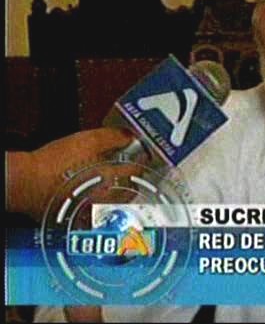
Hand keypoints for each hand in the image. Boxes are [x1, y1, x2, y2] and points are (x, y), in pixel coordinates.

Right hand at [8, 128, 134, 218]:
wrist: (27, 183)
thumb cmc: (54, 162)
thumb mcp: (87, 140)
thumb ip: (114, 137)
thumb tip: (131, 135)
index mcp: (112, 178)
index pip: (138, 169)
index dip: (142, 160)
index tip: (144, 155)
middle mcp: (109, 198)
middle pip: (133, 190)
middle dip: (135, 179)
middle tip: (133, 169)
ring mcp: (96, 212)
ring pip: (121, 204)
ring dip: (124, 193)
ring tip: (120, 182)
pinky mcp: (83, 221)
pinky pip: (105, 214)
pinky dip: (109, 206)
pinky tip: (102, 197)